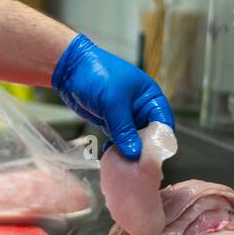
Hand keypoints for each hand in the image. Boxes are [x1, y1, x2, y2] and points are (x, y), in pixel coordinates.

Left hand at [51, 33, 174, 160]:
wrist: (69, 68)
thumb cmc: (96, 76)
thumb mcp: (113, 103)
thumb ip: (124, 129)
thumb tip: (135, 154)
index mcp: (150, 97)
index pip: (164, 123)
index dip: (160, 141)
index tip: (152, 158)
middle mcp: (142, 108)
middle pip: (150, 135)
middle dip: (144, 150)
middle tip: (136, 166)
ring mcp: (126, 116)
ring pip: (134, 140)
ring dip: (129, 151)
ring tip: (123, 164)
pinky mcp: (112, 123)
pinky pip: (120, 140)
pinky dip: (117, 148)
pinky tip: (110, 154)